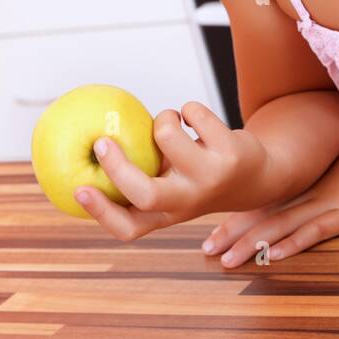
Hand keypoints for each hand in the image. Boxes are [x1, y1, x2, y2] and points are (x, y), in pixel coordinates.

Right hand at [76, 101, 273, 241]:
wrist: (259, 176)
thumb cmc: (200, 177)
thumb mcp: (172, 186)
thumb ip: (141, 175)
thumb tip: (92, 145)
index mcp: (167, 214)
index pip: (129, 228)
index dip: (100, 213)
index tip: (79, 189)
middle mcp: (188, 202)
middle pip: (145, 194)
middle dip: (118, 166)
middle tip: (102, 141)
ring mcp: (211, 178)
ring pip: (169, 136)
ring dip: (163, 118)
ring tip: (170, 121)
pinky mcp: (231, 152)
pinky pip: (193, 113)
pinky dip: (188, 109)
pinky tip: (195, 119)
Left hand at [202, 129, 338, 267]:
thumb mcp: (334, 181)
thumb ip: (313, 194)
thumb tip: (290, 210)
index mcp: (301, 189)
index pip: (259, 206)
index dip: (233, 222)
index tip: (209, 238)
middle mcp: (305, 195)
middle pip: (261, 216)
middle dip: (232, 234)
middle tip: (205, 250)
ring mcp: (323, 204)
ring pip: (279, 226)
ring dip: (251, 243)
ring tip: (227, 260)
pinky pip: (312, 231)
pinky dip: (291, 243)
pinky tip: (271, 254)